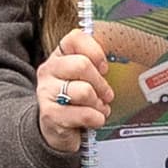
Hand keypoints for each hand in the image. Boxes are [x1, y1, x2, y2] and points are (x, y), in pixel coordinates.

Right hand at [36, 25, 115, 155]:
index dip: (95, 51)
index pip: (75, 38)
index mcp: (59, 56)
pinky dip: (96, 119)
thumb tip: (120, 55)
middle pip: (82, 64)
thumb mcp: (84, 78)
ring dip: (98, 103)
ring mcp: (46, 92)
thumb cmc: (75, 100)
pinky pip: (84, 114)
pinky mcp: (50, 114)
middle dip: (101, 83)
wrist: (56, 129)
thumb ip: (95, 64)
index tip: (104, 68)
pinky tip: (93, 120)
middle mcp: (49, 70)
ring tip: (98, 108)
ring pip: (84, 91)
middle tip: (106, 94)